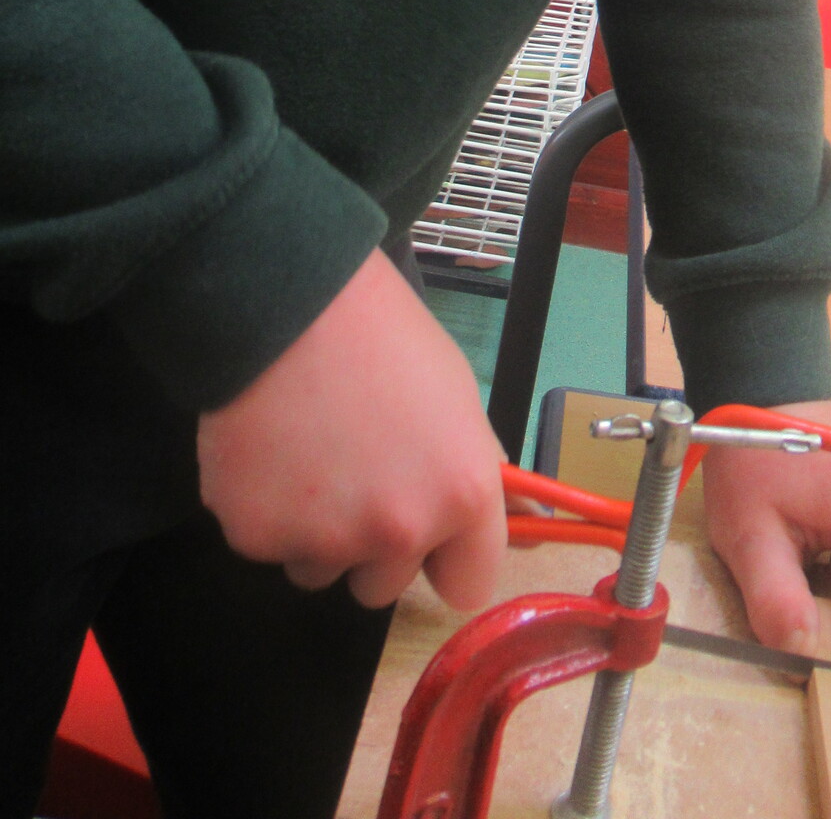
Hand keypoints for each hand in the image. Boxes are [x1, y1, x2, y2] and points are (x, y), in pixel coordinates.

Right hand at [197, 249, 507, 610]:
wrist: (289, 304)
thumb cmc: (384, 337)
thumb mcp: (456, 395)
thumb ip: (477, 467)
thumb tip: (513, 519)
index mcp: (462, 494)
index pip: (469, 587)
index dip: (448, 560)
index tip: (432, 541)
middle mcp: (401, 529)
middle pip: (386, 585)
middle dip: (373, 543)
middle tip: (357, 472)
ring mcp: (326, 540)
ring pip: (323, 569)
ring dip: (316, 532)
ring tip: (310, 453)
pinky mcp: (257, 537)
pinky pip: (269, 545)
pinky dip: (267, 511)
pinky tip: (270, 450)